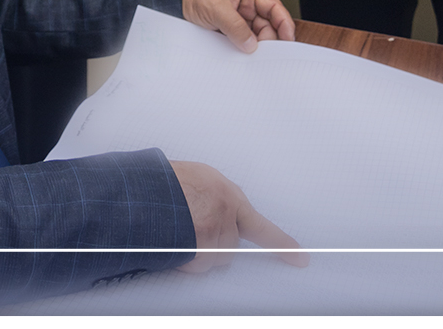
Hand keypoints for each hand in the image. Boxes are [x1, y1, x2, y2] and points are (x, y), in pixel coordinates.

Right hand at [169, 161, 308, 272]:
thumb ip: (214, 199)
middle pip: (231, 247)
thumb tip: (219, 217)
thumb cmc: (162, 181)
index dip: (281, 244)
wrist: (142, 183)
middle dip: (212, 247)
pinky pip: (199, 264)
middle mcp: (226, 208)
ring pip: (215, 259)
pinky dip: (186, 261)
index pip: (262, 226)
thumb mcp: (196, 178)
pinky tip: (173, 244)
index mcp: (227, 193)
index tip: (300, 258)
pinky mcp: (201, 238)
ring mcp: (215, 224)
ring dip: (197, 255)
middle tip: (190, 233)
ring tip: (177, 233)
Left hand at [182, 0, 295, 51]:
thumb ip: (235, 25)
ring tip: (252, 55)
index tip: (288, 37)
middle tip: (267, 53)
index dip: (284, 22)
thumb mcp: (216, 8)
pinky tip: (244, 56)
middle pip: (268, 25)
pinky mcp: (232, 33)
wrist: (175, 5)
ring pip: (257, 36)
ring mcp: (240, 21)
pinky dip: (246, 50)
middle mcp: (247, 7)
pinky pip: (245, 43)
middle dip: (269, 38)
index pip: (273, 7)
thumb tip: (251, 43)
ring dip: (256, 46)